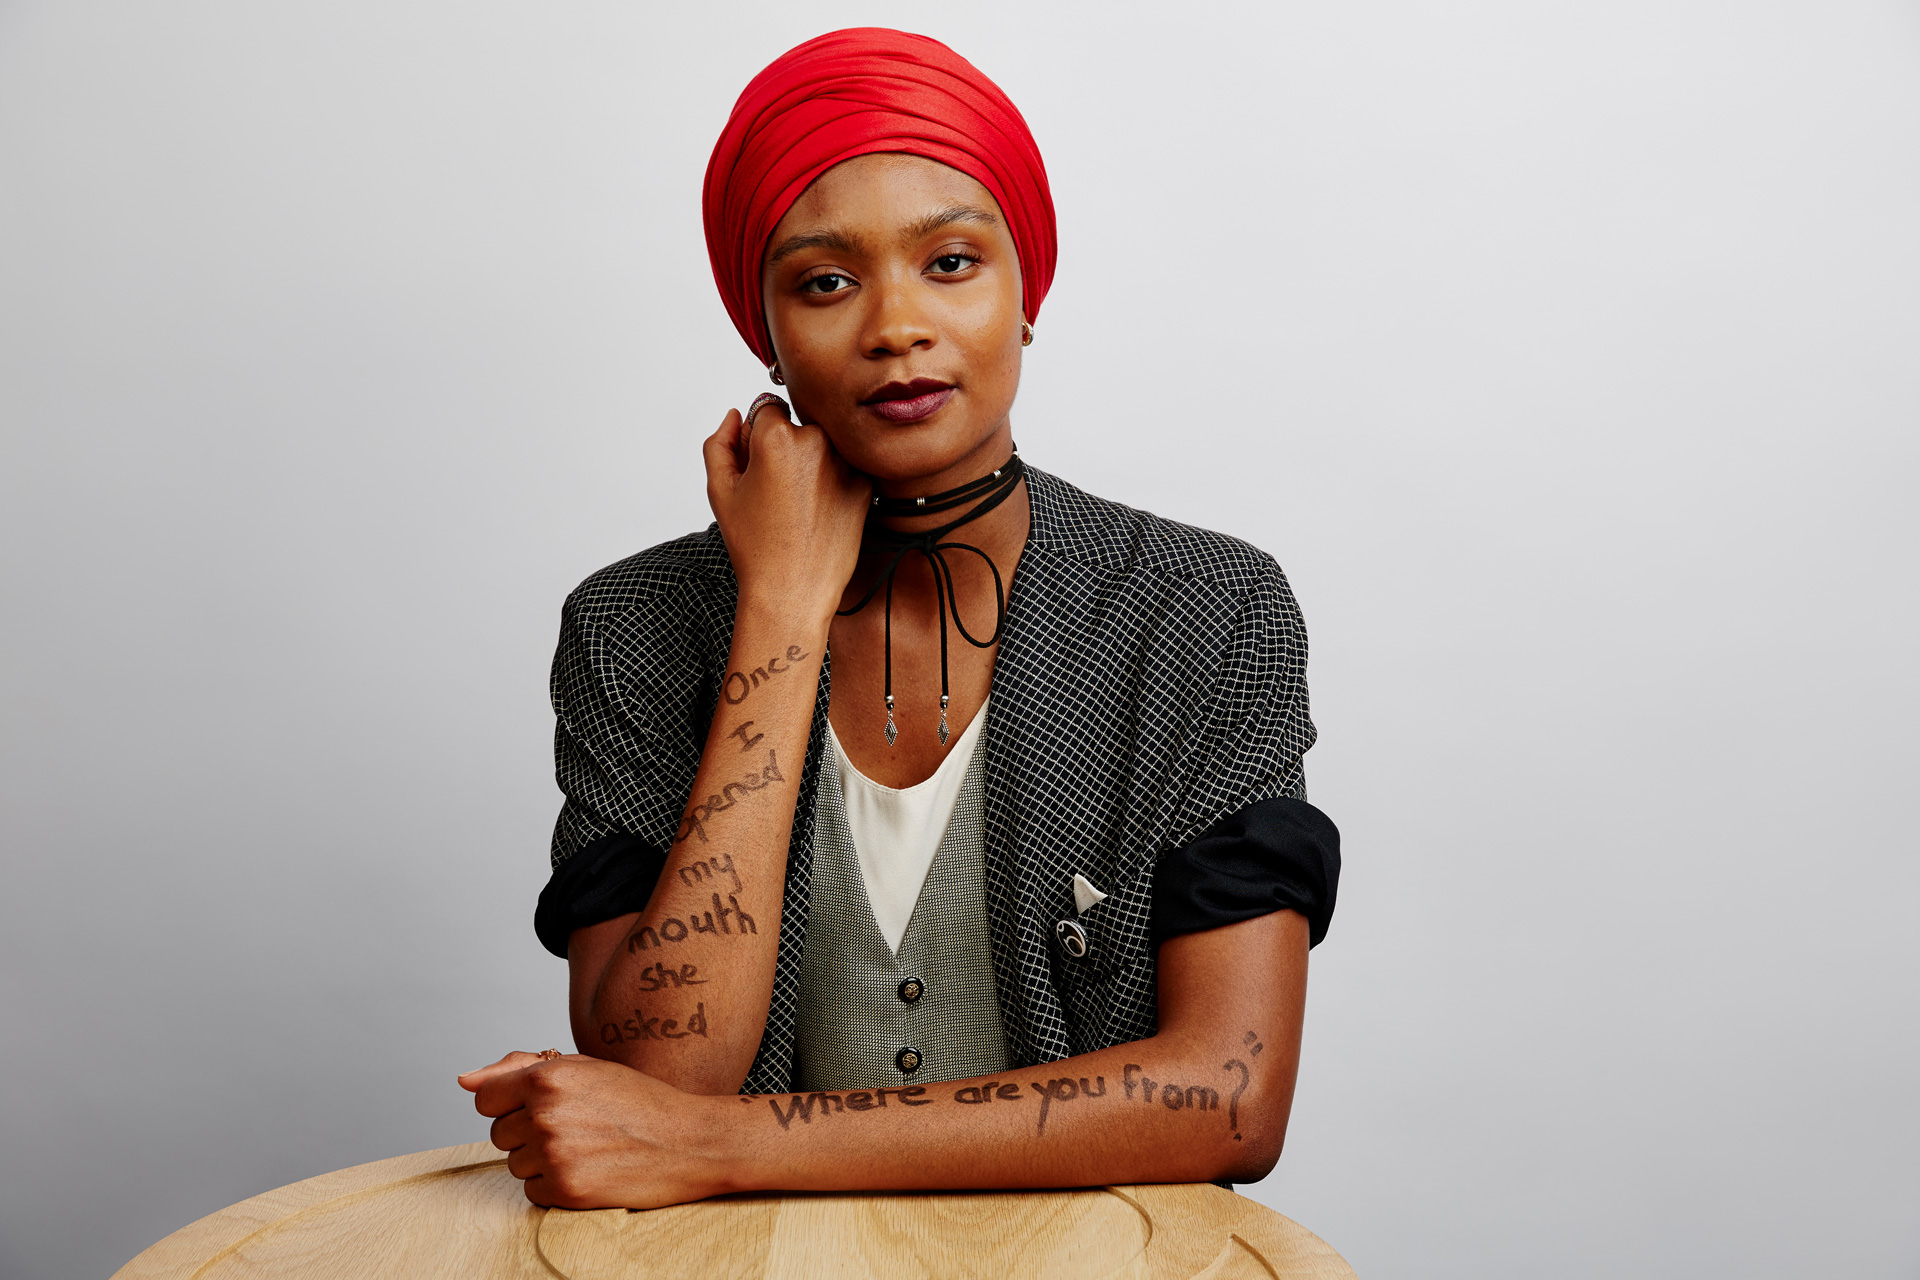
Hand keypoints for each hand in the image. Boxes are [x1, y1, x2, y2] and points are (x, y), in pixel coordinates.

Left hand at [459, 1051, 737, 1208]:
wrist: (689, 1139)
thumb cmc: (638, 1100)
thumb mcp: (583, 1067)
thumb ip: (519, 1068)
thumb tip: (463, 1080)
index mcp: (548, 1076)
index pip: (485, 1098)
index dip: (510, 1104)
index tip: (540, 1106)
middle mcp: (546, 1113)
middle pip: (499, 1134)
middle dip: (528, 1132)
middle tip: (576, 1126)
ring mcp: (555, 1153)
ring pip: (515, 1164)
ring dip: (542, 1160)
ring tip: (586, 1147)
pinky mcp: (566, 1189)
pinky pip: (532, 1191)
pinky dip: (555, 1185)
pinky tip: (589, 1169)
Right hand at [703, 401, 868, 620]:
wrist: (792, 591)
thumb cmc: (753, 546)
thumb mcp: (720, 491)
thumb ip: (720, 442)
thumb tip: (735, 415)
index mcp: (778, 437)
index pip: (766, 408)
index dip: (756, 438)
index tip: (757, 466)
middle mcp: (817, 442)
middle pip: (798, 424)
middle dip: (786, 447)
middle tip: (776, 491)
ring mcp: (846, 463)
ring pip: (823, 446)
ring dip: (812, 462)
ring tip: (797, 505)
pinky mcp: (865, 485)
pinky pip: (845, 468)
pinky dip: (833, 482)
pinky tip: (818, 512)